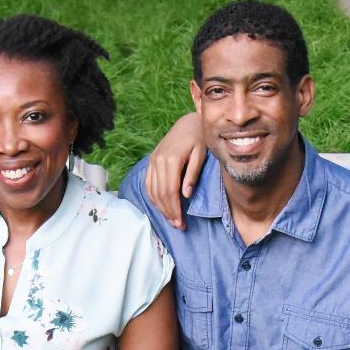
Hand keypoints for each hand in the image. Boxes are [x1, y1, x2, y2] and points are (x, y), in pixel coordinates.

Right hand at [143, 113, 207, 229]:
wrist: (188, 123)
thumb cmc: (198, 139)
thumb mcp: (201, 154)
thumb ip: (193, 174)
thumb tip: (186, 195)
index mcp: (171, 159)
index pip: (170, 191)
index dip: (175, 209)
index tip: (181, 223)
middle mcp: (158, 161)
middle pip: (160, 193)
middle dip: (168, 212)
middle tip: (178, 226)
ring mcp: (152, 161)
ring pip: (152, 190)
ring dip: (160, 207)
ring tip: (170, 220)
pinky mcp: (151, 162)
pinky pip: (148, 183)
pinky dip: (153, 197)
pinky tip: (161, 207)